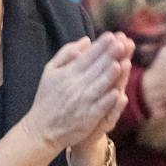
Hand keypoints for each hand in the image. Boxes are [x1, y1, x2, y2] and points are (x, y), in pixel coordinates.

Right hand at [25, 33, 132, 151]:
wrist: (42, 129)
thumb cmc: (47, 98)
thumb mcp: (50, 71)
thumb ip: (67, 53)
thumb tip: (86, 40)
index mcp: (68, 72)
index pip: (88, 56)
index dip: (100, 46)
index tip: (112, 36)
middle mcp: (76, 85)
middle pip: (97, 68)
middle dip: (110, 55)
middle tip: (123, 43)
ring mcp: (83, 102)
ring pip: (100, 86)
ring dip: (111, 75)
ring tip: (122, 62)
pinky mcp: (88, 118)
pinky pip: (100, 107)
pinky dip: (108, 100)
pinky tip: (118, 92)